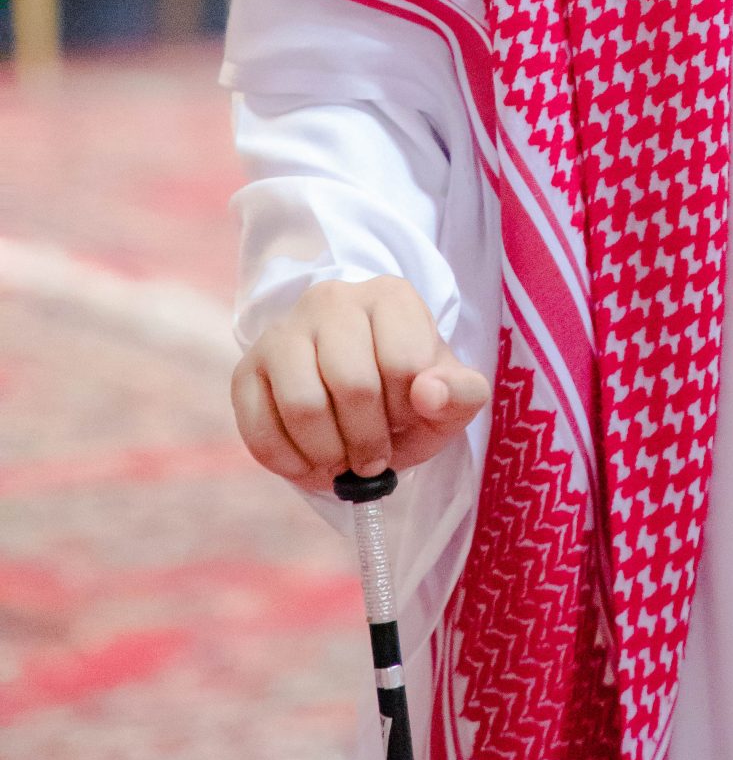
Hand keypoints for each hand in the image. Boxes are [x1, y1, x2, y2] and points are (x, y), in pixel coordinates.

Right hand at [231, 275, 489, 492]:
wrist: (359, 401)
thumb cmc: (409, 396)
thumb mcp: (450, 399)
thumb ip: (460, 394)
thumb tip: (429, 393)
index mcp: (390, 296)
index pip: (404, 363)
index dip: (408, 409)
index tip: (407, 417)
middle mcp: (332, 300)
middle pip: (352, 385)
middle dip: (368, 441)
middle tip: (374, 457)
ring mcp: (283, 331)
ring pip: (303, 405)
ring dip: (329, 454)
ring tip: (343, 459)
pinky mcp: (247, 369)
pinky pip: (259, 429)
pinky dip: (290, 463)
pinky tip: (310, 462)